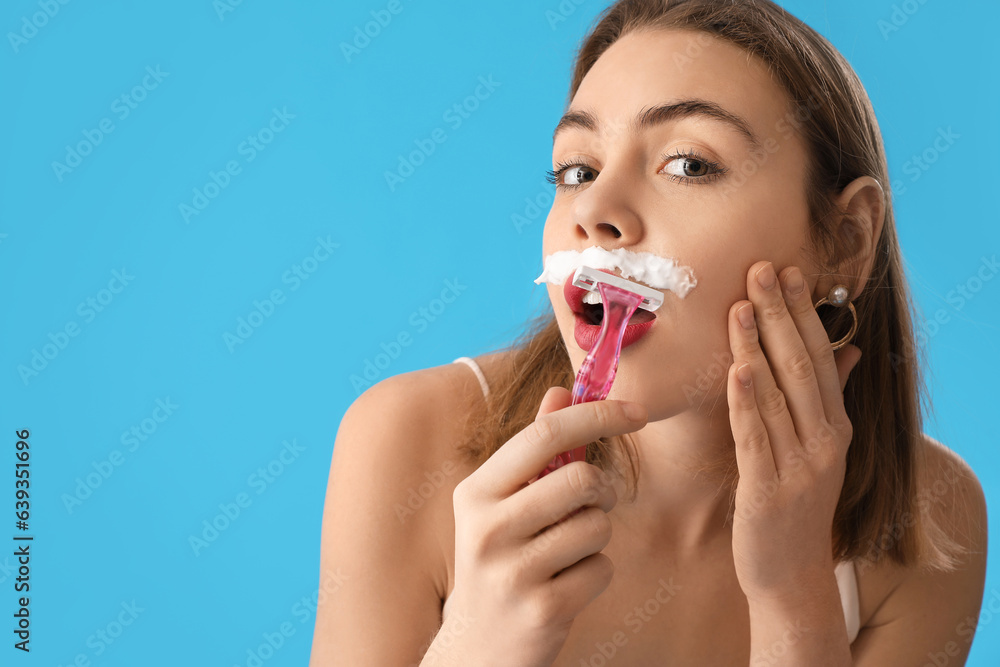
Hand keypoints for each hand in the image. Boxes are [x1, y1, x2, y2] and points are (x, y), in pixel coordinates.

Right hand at [445, 387, 643, 665]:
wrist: (476, 651)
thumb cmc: (498, 562)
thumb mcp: (501, 505)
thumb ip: (533, 451)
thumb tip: (562, 392)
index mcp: (475, 493)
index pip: (545, 435)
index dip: (598, 416)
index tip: (636, 411)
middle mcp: (486, 529)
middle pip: (580, 479)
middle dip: (603, 489)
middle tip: (592, 503)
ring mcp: (512, 572)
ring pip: (597, 525)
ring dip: (596, 536)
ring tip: (566, 552)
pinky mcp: (542, 609)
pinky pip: (601, 568)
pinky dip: (594, 574)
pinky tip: (565, 587)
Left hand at [726, 260, 861, 603]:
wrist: (791, 574)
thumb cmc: (796, 504)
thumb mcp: (819, 450)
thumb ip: (827, 400)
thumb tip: (849, 351)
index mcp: (835, 428)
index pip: (822, 358)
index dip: (803, 314)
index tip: (789, 272)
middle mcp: (824, 443)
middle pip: (802, 367)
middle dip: (781, 316)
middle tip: (761, 270)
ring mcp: (799, 467)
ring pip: (777, 396)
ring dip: (757, 347)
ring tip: (741, 305)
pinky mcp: (768, 491)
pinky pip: (755, 437)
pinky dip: (746, 401)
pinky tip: (737, 368)